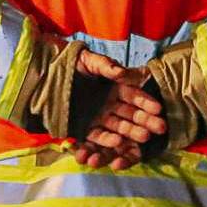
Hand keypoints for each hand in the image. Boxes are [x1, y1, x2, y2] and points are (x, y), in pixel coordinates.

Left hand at [70, 52, 164, 169]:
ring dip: (129, 135)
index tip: (158, 108)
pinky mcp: (85, 129)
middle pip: (130, 116)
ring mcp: (99, 118)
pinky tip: (114, 145)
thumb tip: (121, 73)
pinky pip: (97, 139)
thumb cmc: (71, 64)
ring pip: (117, 130)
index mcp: (114, 88)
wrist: (45, 76)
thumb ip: (105, 66)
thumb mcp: (89, 60)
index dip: (146, 102)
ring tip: (142, 140)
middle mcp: (110, 105)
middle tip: (160, 129)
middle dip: (145, 122)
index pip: (134, 96)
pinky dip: (105, 143)